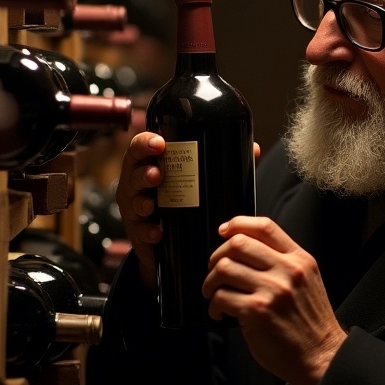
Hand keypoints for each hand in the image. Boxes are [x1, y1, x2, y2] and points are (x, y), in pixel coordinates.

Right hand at [113, 137, 261, 292]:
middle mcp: (138, 184)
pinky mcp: (138, 232)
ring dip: (141, 201)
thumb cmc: (185, 201)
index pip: (141, 147)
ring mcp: (135, 208)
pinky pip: (138, 231)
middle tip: (157, 175)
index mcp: (152, 164)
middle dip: (143, 172)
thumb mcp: (200, 181)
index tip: (160, 143)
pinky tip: (158, 232)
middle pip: (132, 171)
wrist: (174, 242)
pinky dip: (147, 231)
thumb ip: (225, 165)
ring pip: (131, 200)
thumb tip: (254, 149)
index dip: (146, 142)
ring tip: (151, 204)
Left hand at [203, 215, 345, 384]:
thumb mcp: (307, 282)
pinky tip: (220, 312)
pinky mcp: (257, 311)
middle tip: (214, 271)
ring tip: (214, 294)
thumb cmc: (310, 324)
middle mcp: (287, 270)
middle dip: (217, 256)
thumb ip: (283, 263)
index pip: (264, 226)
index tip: (224, 231)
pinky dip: (214, 305)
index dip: (238, 224)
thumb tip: (245, 250)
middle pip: (238, 244)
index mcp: (300, 260)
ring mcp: (272, 290)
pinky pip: (222, 296)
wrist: (321, 356)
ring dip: (211, 282)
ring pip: (224, 268)